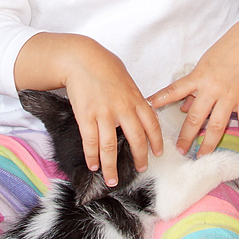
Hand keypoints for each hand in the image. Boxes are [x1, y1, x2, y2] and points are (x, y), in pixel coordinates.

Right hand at [15, 33, 162, 185]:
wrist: (81, 59)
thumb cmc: (104, 65)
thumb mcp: (126, 80)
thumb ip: (133, 97)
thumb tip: (139, 110)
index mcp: (136, 99)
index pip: (152, 125)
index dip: (156, 142)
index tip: (157, 153)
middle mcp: (123, 108)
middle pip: (136, 140)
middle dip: (139, 158)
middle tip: (139, 169)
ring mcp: (104, 114)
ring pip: (111, 147)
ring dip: (111, 166)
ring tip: (112, 179)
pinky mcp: (86, 116)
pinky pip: (91, 142)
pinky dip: (92, 156)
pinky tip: (93, 165)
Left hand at [148, 13, 238, 158]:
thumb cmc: (225, 52)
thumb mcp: (203, 66)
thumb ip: (193, 87)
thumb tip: (183, 108)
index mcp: (198, 78)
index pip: (174, 91)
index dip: (160, 100)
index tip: (148, 111)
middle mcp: (213, 89)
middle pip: (197, 117)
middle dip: (187, 135)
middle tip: (180, 150)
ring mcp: (230, 96)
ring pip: (218, 124)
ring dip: (209, 142)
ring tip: (202, 156)